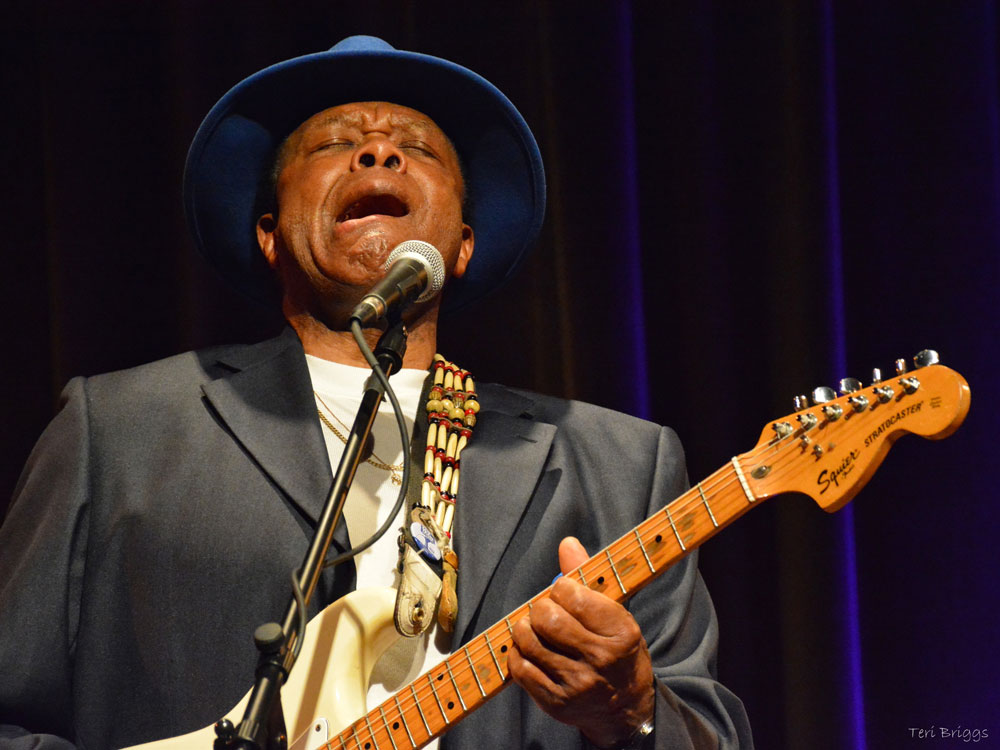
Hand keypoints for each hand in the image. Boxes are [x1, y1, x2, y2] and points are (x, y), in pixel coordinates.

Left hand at [508, 536, 654, 747]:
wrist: (626, 709)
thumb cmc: (618, 651)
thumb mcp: (616, 613)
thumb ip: (588, 577)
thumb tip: (566, 543)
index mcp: (620, 632)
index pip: (571, 594)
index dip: (560, 588)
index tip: (564, 593)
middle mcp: (600, 659)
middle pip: (546, 617)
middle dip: (539, 608)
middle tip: (546, 612)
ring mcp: (577, 684)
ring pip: (528, 641)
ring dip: (524, 629)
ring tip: (535, 629)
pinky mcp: (556, 703)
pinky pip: (519, 668)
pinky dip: (518, 654)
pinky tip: (530, 652)